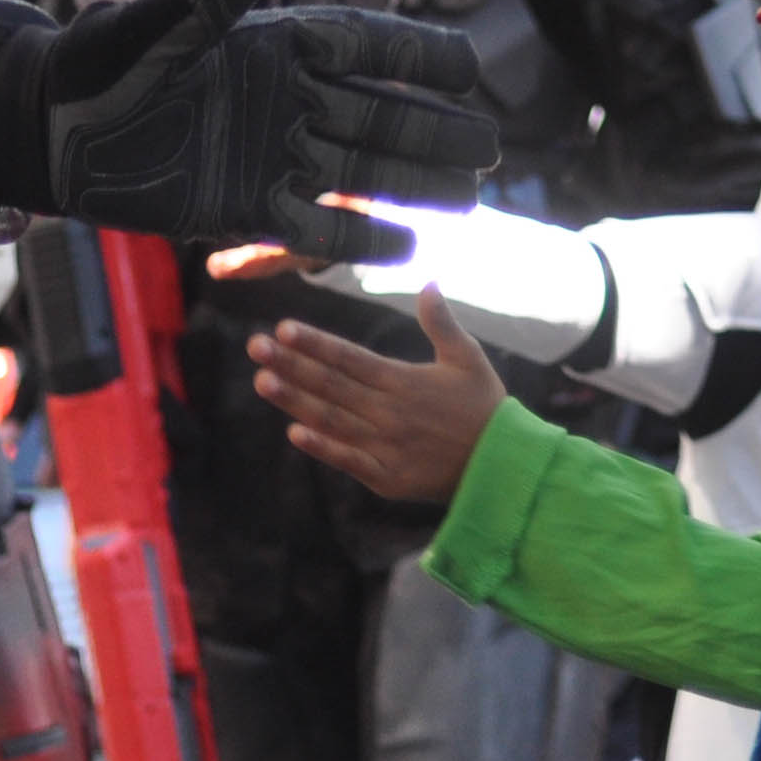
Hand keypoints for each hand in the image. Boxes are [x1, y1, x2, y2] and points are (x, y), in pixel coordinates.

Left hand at [0, 0, 497, 263]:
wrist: (56, 129)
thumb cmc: (96, 64)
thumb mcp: (146, 28)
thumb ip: (201, 0)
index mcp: (272, 45)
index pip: (363, 44)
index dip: (417, 56)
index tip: (468, 68)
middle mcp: (286, 100)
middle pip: (378, 114)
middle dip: (433, 132)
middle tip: (487, 150)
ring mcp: (272, 154)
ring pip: (360, 172)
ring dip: (412, 186)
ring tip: (468, 202)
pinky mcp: (248, 205)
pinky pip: (316, 226)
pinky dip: (358, 238)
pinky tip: (404, 247)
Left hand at [248, 284, 504, 501]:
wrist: (505, 469)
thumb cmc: (485, 409)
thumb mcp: (469, 359)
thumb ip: (442, 322)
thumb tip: (429, 282)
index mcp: (405, 381)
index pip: (350, 358)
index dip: (315, 343)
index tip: (283, 328)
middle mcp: (390, 412)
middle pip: (332, 385)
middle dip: (291, 364)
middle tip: (254, 346)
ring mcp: (386, 447)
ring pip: (332, 420)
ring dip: (295, 401)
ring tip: (262, 381)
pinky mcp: (388, 478)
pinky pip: (349, 461)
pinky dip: (322, 448)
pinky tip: (293, 433)